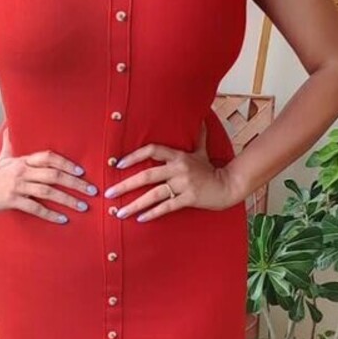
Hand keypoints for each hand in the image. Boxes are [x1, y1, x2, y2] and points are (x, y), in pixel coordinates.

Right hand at [0, 129, 97, 223]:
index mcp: (24, 160)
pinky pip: (35, 208)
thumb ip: (11, 142)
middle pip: (54, 175)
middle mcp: (23, 171)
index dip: (66, 163)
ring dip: (68, 200)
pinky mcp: (12, 200)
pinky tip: (63, 219)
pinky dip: (50, 214)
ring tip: (83, 207)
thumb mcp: (5, 156)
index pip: (50, 157)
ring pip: (48, 192)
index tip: (82, 171)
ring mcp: (18, 186)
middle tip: (92, 191)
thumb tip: (10, 124)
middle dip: (76, 183)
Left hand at [103, 122, 241, 221]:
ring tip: (120, 212)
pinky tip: (140, 219)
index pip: (152, 150)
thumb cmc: (211, 169)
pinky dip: (152, 213)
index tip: (118, 164)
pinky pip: (167, 207)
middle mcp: (178, 169)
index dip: (134, 156)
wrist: (228, 185)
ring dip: (135, 205)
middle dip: (125, 185)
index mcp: (178, 156)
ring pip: (154, 195)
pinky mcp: (189, 199)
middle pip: (146, 175)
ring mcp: (183, 184)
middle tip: (109, 193)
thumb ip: (199, 136)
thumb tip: (202, 119)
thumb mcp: (202, 151)